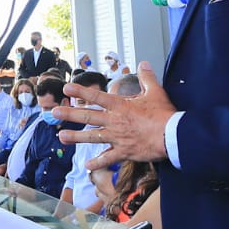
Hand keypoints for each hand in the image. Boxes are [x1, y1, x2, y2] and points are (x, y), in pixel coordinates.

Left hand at [54, 63, 177, 169]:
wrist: (173, 137)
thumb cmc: (165, 114)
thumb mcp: (156, 92)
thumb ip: (147, 77)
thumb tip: (144, 63)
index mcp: (121, 106)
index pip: (96, 97)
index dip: (80, 91)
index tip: (66, 88)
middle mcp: (115, 121)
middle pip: (88, 117)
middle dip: (69, 115)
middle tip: (54, 113)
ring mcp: (118, 138)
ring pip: (92, 137)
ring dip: (75, 137)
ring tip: (61, 137)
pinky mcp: (124, 152)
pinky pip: (108, 158)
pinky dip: (97, 162)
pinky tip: (87, 165)